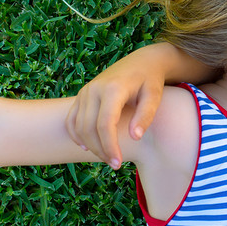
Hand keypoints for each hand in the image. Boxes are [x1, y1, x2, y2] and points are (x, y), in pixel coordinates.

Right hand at [65, 46, 166, 168]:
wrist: (142, 61)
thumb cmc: (150, 80)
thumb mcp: (154, 96)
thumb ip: (145, 115)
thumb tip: (134, 137)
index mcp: (113, 89)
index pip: (105, 124)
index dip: (109, 146)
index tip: (117, 163)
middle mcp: (94, 89)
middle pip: (89, 128)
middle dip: (100, 150)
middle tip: (114, 164)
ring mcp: (86, 91)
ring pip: (78, 125)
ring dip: (90, 145)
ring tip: (106, 157)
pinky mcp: (82, 95)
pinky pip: (72, 118)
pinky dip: (76, 134)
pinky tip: (87, 147)